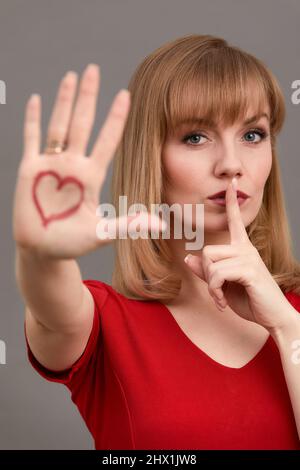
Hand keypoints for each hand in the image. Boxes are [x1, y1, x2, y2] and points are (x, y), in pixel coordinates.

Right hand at [13, 64, 164, 258]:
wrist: (43, 252)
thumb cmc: (72, 244)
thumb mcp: (101, 234)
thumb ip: (127, 225)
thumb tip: (159, 225)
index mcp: (90, 176)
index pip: (106, 140)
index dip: (115, 118)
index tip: (126, 95)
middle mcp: (73, 165)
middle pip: (82, 123)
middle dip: (89, 96)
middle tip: (95, 69)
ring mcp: (50, 165)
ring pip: (58, 125)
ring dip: (64, 101)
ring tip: (72, 75)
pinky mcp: (29, 170)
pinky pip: (31, 139)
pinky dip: (32, 120)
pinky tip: (37, 99)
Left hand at [184, 177, 296, 332]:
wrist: (272, 317)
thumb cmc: (249, 299)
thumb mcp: (223, 285)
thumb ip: (207, 271)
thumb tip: (188, 257)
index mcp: (242, 248)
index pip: (235, 220)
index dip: (232, 201)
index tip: (232, 182)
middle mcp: (246, 249)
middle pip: (207, 251)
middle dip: (206, 274)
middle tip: (216, 291)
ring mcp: (248, 258)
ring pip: (210, 263)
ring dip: (210, 287)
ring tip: (220, 299)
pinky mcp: (249, 270)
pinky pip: (217, 275)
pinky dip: (214, 293)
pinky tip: (223, 304)